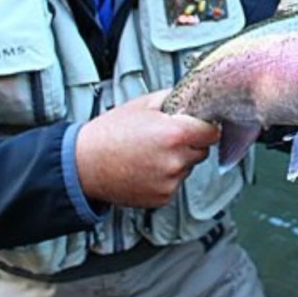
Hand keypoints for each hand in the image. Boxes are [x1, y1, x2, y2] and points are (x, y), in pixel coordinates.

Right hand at [74, 89, 220, 208]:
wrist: (85, 164)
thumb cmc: (109, 134)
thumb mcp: (142, 104)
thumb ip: (173, 100)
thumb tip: (193, 99)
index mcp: (175, 134)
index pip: (213, 132)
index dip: (205, 127)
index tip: (198, 126)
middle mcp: (175, 160)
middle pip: (202, 151)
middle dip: (190, 143)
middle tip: (165, 138)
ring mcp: (169, 181)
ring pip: (187, 168)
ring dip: (176, 161)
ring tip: (149, 153)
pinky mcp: (162, 197)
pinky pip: (174, 183)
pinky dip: (165, 177)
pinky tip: (145, 168)